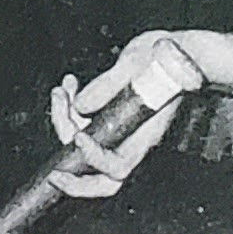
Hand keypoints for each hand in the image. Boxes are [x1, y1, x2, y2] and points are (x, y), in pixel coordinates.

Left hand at [47, 33, 202, 197]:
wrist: (179, 52)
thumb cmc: (168, 58)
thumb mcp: (135, 62)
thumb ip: (108, 85)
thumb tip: (80, 106)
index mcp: (145, 134)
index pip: (118, 165)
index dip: (94, 158)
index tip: (79, 136)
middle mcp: (132, 138)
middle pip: (104, 177)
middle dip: (75, 181)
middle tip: (53, 173)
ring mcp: (121, 130)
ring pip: (86, 146)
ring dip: (64, 122)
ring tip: (61, 92)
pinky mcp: (112, 118)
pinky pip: (85, 126)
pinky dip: (70, 109)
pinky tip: (69, 86)